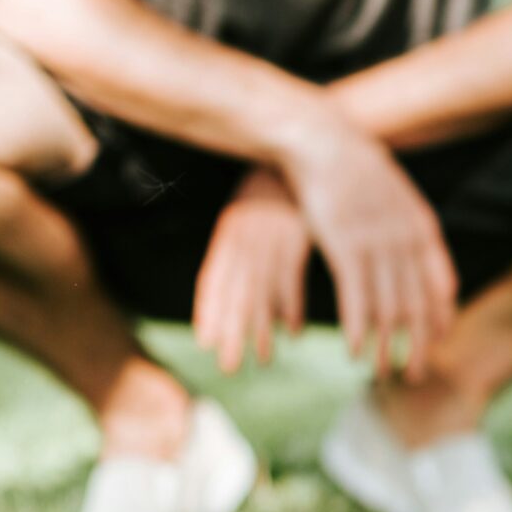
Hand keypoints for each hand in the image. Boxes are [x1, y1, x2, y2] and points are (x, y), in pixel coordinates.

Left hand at [192, 167, 309, 372]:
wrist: (305, 144)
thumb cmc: (282, 186)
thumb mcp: (257, 217)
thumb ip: (252, 253)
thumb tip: (258, 293)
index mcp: (231, 231)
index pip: (214, 279)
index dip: (210, 312)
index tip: (207, 344)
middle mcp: (246, 236)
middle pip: (234, 293)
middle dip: (231, 332)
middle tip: (227, 368)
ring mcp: (272, 235)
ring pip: (259, 290)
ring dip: (258, 327)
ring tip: (258, 361)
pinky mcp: (299, 233)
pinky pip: (291, 276)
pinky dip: (289, 304)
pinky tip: (290, 330)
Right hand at [275, 112, 457, 379]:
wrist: (321, 140)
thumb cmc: (352, 168)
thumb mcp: (393, 193)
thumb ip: (409, 224)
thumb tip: (420, 246)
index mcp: (422, 227)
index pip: (441, 284)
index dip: (440, 316)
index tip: (438, 341)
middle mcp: (407, 241)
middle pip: (420, 305)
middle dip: (419, 345)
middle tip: (416, 374)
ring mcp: (379, 245)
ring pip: (390, 310)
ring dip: (388, 347)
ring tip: (386, 373)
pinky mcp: (346, 248)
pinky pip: (356, 300)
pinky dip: (357, 330)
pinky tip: (355, 352)